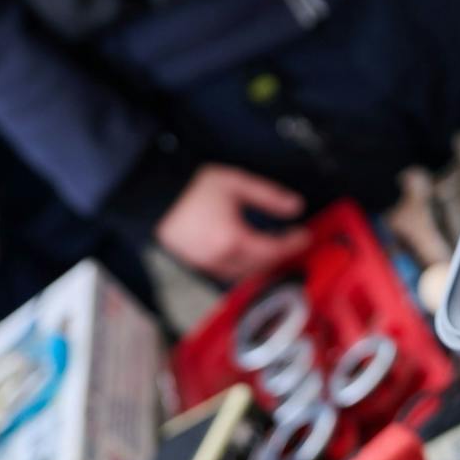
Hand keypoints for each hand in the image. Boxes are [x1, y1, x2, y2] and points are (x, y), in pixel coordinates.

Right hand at [155, 165, 310, 281]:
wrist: (154, 196)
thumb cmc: (194, 188)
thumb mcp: (237, 184)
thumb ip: (269, 197)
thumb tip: (296, 207)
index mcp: (233, 240)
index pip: (273, 250)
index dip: (293, 244)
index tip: (306, 236)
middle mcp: (220, 259)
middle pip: (261, 267)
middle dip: (280, 257)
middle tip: (294, 243)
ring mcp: (206, 265)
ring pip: (244, 275)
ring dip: (263, 266)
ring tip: (275, 250)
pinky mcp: (197, 265)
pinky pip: (227, 275)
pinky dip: (244, 269)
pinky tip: (250, 256)